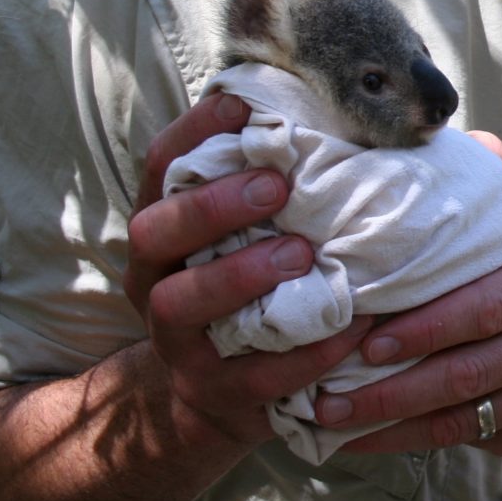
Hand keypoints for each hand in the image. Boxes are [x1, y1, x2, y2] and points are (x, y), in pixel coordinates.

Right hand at [123, 92, 373, 445]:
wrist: (216, 395)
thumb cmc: (246, 281)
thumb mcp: (241, 231)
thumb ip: (267, 179)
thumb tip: (331, 108)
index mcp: (163, 226)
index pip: (160, 165)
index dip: (194, 131)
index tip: (240, 104)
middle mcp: (153, 277)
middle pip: (155, 230)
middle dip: (212, 204)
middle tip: (275, 185)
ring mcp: (175, 340)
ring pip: (181, 302)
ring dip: (241, 274)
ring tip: (301, 254)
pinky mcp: (214, 391)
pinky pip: (253, 376)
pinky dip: (303, 352)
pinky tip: (348, 328)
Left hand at [316, 132, 501, 456]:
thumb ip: (495, 175)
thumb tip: (438, 132)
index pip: (486, 298)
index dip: (426, 321)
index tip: (365, 334)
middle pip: (471, 363)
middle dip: (397, 379)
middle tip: (331, 386)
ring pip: (465, 410)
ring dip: (393, 417)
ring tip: (330, 415)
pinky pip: (468, 438)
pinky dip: (411, 441)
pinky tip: (364, 441)